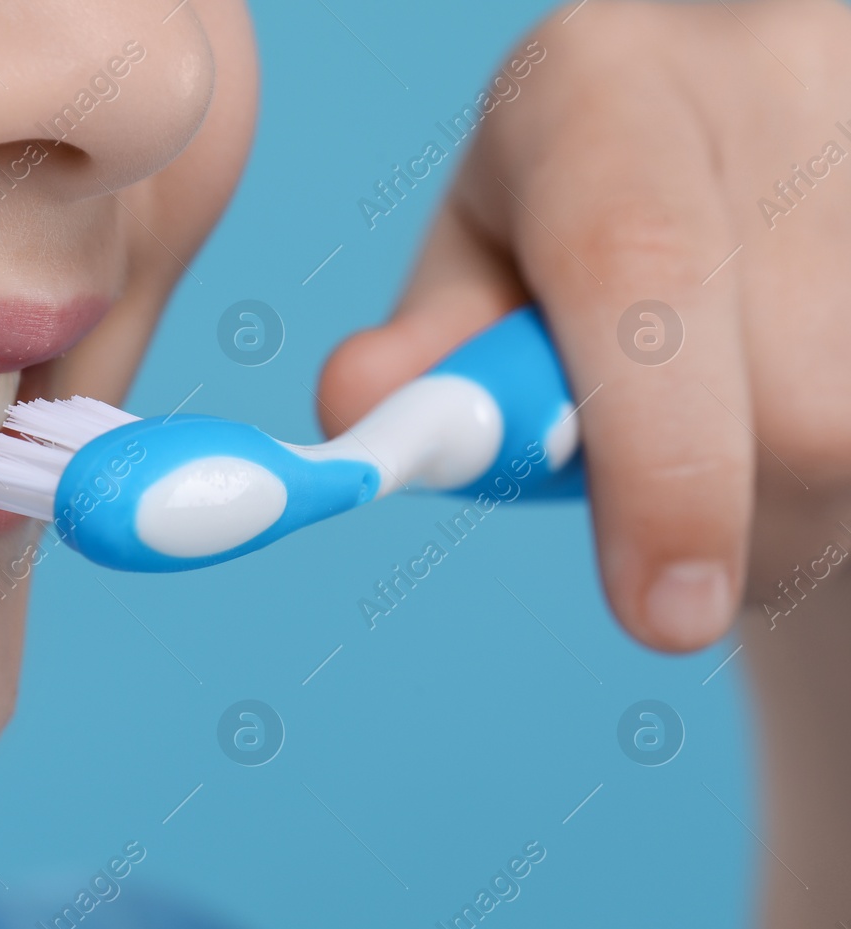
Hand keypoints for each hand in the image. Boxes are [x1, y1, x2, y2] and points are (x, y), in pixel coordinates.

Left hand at [317, 0, 850, 653]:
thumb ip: (427, 344)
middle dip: (728, 520)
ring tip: (725, 452)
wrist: (733, 114)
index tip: (664, 620)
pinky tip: (786, 416)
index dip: (659, 464)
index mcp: (597, 90)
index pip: (640, 270)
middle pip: (797, 400)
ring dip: (792, 509)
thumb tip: (354, 410)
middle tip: (666, 549)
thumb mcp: (481, 252)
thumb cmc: (576, 202)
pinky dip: (835, 486)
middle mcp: (766, 79)